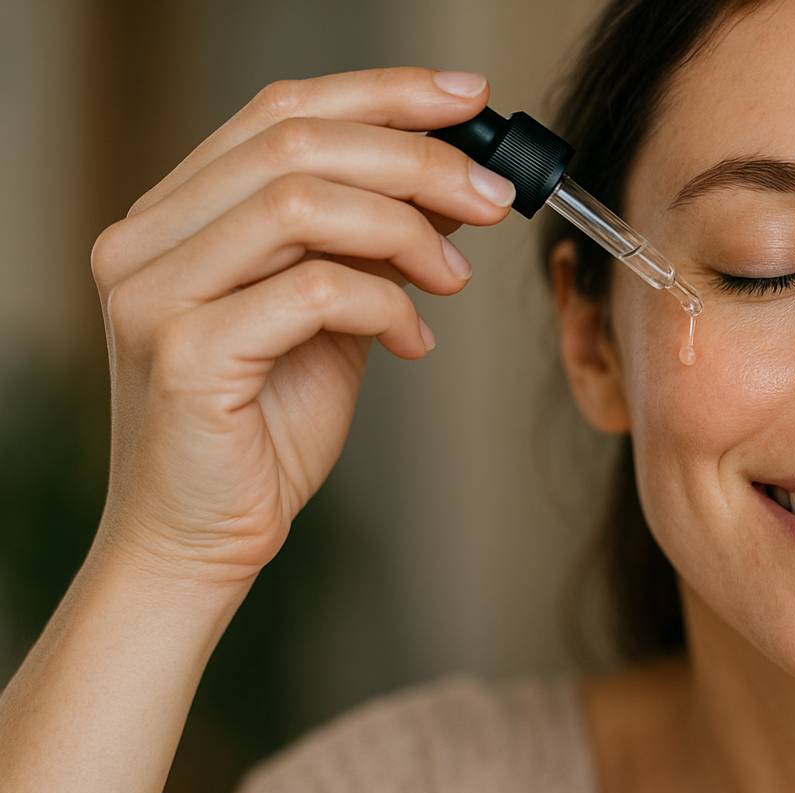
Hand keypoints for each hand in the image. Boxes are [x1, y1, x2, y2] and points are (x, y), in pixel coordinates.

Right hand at [88, 66, 516, 588]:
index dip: (380, 93)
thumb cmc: (262, 431)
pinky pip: (312, 292)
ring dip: (405, 231)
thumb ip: (363, 247)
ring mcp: (155, 295)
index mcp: (172, 217)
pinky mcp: (185, 355)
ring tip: (453, 278)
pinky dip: (385, 305)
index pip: (276, 112)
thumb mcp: (326, 318)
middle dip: (414, 159)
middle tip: (490, 196)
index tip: (466, 99)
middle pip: (294, 144)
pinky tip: (413, 341)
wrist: (203, 539)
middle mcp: (146, 241)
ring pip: (300, 205)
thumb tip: (444, 181)